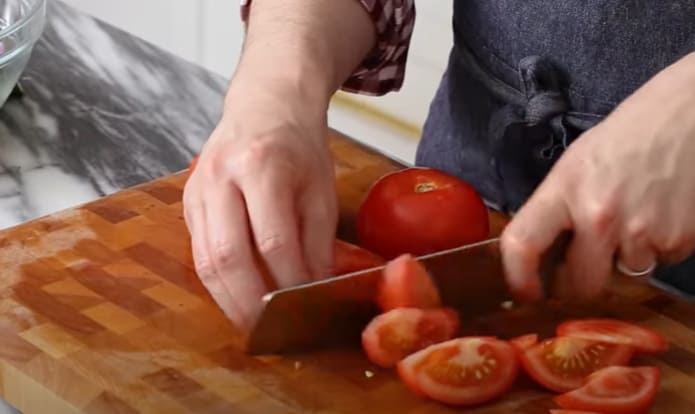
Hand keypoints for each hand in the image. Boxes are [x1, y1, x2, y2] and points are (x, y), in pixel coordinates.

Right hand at [183, 82, 337, 329]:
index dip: (290, 281)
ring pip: (204, 259)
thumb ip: (319, 238)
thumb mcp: (322, 186)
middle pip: (228, 255)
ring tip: (250, 322)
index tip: (306, 306)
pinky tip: (234, 295)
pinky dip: (216, 280)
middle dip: (249, 303)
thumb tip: (315, 288)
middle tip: (269, 331)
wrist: (265, 104)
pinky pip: (198, 249)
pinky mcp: (188, 199)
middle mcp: (221, 176)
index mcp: (263, 165)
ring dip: (227, 298)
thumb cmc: (299, 145)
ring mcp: (198, 187)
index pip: (274, 240)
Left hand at [501, 52, 694, 301]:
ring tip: (630, 219)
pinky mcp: (679, 241)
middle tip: (580, 267)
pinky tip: (657, 215)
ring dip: (621, 261)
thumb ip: (554, 211)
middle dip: (576, 284)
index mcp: (564, 190)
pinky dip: (655, 249)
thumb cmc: (626, 137)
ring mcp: (642, 231)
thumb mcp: (574, 165)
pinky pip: (658, 264)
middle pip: (578, 285)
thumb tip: (539, 258)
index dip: (518, 278)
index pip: (523, 245)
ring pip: (622, 277)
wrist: (689, 116)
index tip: (525, 291)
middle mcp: (600, 215)